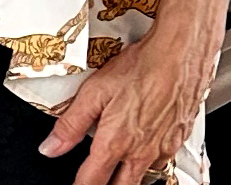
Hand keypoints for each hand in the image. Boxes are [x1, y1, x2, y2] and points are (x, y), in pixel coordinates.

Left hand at [43, 14, 218, 184]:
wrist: (180, 57)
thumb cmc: (139, 69)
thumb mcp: (93, 93)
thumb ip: (70, 125)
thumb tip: (51, 148)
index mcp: (115, 143)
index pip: (92, 180)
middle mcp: (141, 152)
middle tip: (94, 181)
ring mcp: (163, 148)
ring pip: (144, 177)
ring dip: (129, 178)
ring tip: (117, 173)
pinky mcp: (179, 140)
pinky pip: (162, 162)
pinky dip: (150, 164)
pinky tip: (143, 151)